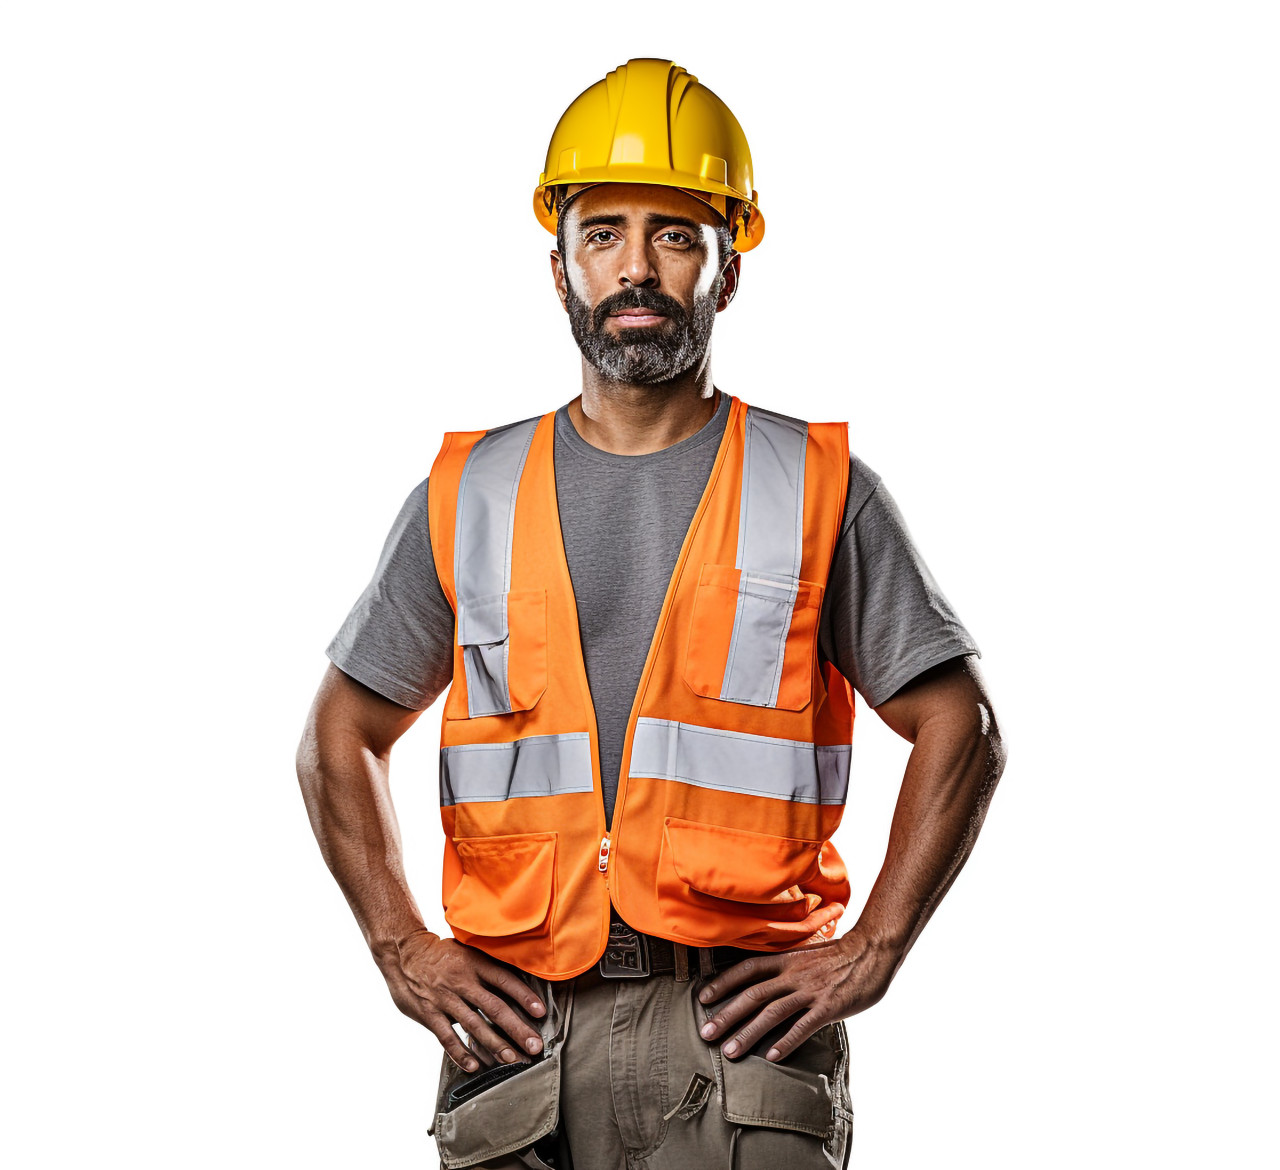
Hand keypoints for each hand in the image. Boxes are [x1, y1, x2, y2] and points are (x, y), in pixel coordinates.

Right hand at [379, 929, 546, 1072]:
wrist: (405, 953)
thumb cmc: (443, 955)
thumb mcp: (468, 951)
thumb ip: (488, 968)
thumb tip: (517, 983)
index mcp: (475, 964)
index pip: (504, 980)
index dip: (524, 996)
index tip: (540, 1012)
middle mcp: (463, 982)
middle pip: (494, 1007)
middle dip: (516, 1029)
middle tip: (533, 1046)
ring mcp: (445, 999)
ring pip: (474, 1025)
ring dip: (494, 1044)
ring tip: (511, 1059)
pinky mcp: (429, 1014)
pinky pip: (446, 1036)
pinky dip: (460, 1052)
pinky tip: (474, 1066)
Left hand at [695, 932, 899, 1061]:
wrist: (873, 950)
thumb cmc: (840, 956)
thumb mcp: (807, 955)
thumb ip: (786, 969)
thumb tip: (766, 984)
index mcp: (786, 960)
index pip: (747, 969)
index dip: (724, 982)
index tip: (704, 997)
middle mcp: (793, 974)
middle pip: (752, 994)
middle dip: (727, 1014)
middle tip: (706, 1033)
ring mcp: (810, 990)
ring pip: (772, 1012)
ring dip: (748, 1033)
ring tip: (730, 1051)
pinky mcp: (829, 1007)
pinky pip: (803, 1026)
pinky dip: (786, 1041)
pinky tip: (771, 1057)